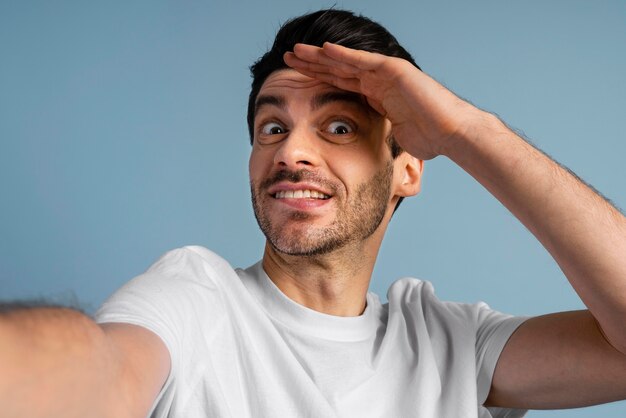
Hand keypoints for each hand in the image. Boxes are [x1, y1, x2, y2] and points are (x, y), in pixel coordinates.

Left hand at [284, 42, 482, 159]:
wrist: (450, 133)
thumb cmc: (429, 138)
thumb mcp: (392, 137)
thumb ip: (377, 136)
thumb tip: (367, 156)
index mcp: (375, 96)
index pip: (340, 84)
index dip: (317, 80)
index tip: (294, 80)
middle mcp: (378, 81)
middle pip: (337, 70)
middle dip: (312, 64)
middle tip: (288, 58)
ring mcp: (385, 73)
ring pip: (345, 62)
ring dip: (320, 56)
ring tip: (296, 51)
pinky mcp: (394, 70)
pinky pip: (363, 61)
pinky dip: (343, 55)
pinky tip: (323, 49)